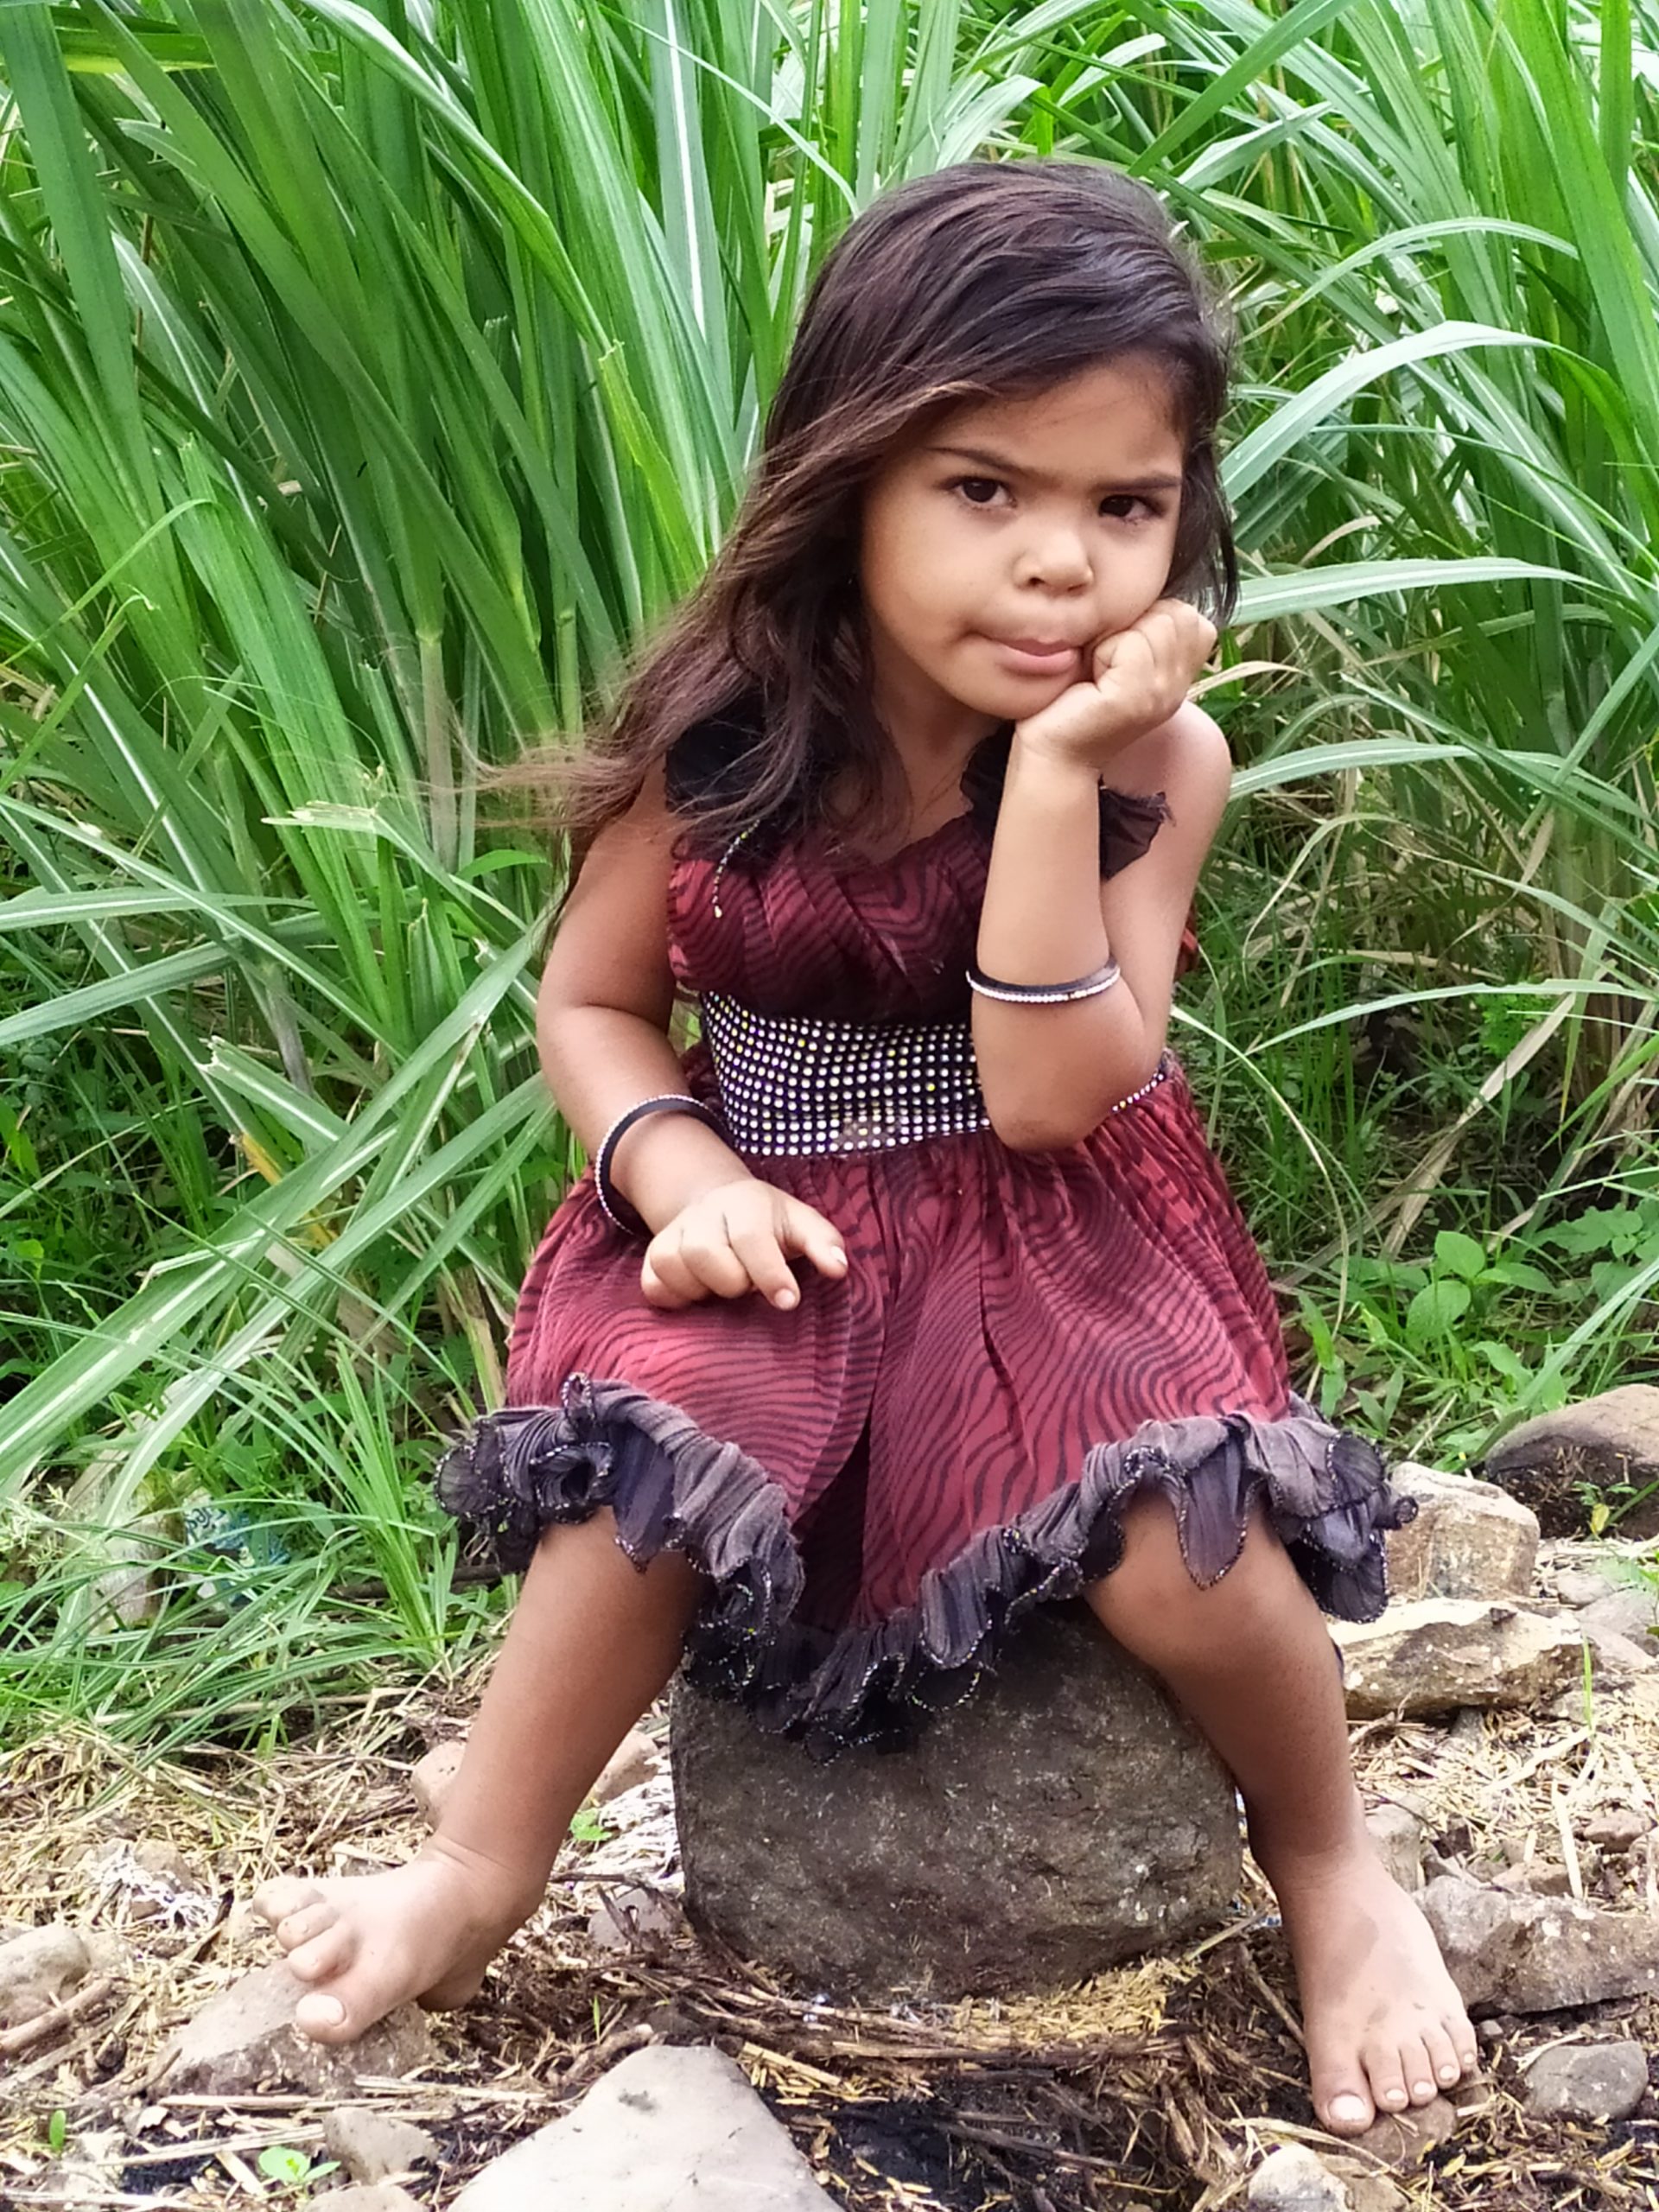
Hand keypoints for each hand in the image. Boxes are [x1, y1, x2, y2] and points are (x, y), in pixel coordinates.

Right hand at [640, 1177, 849, 1310]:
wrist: (719, 1204)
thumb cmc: (768, 1222)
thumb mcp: (800, 1223)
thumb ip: (823, 1243)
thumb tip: (839, 1269)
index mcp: (744, 1203)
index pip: (751, 1238)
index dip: (769, 1273)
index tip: (789, 1301)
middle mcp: (703, 1213)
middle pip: (704, 1252)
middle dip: (733, 1281)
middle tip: (750, 1285)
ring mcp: (673, 1233)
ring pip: (673, 1265)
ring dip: (703, 1288)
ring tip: (725, 1287)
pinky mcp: (654, 1256)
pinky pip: (652, 1285)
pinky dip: (674, 1297)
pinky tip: (698, 1294)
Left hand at [1013, 597, 1216, 772]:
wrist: (1050, 753)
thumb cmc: (1071, 701)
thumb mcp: (1115, 658)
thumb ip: (1141, 630)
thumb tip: (1145, 591)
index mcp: (1179, 674)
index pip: (1187, 612)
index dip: (1146, 619)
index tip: (1116, 655)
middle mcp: (1178, 686)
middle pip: (1174, 613)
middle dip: (1132, 625)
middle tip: (1103, 663)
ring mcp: (1163, 694)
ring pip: (1154, 624)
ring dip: (1115, 638)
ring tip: (1097, 671)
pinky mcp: (1137, 699)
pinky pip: (1130, 643)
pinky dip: (1102, 652)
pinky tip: (1091, 681)